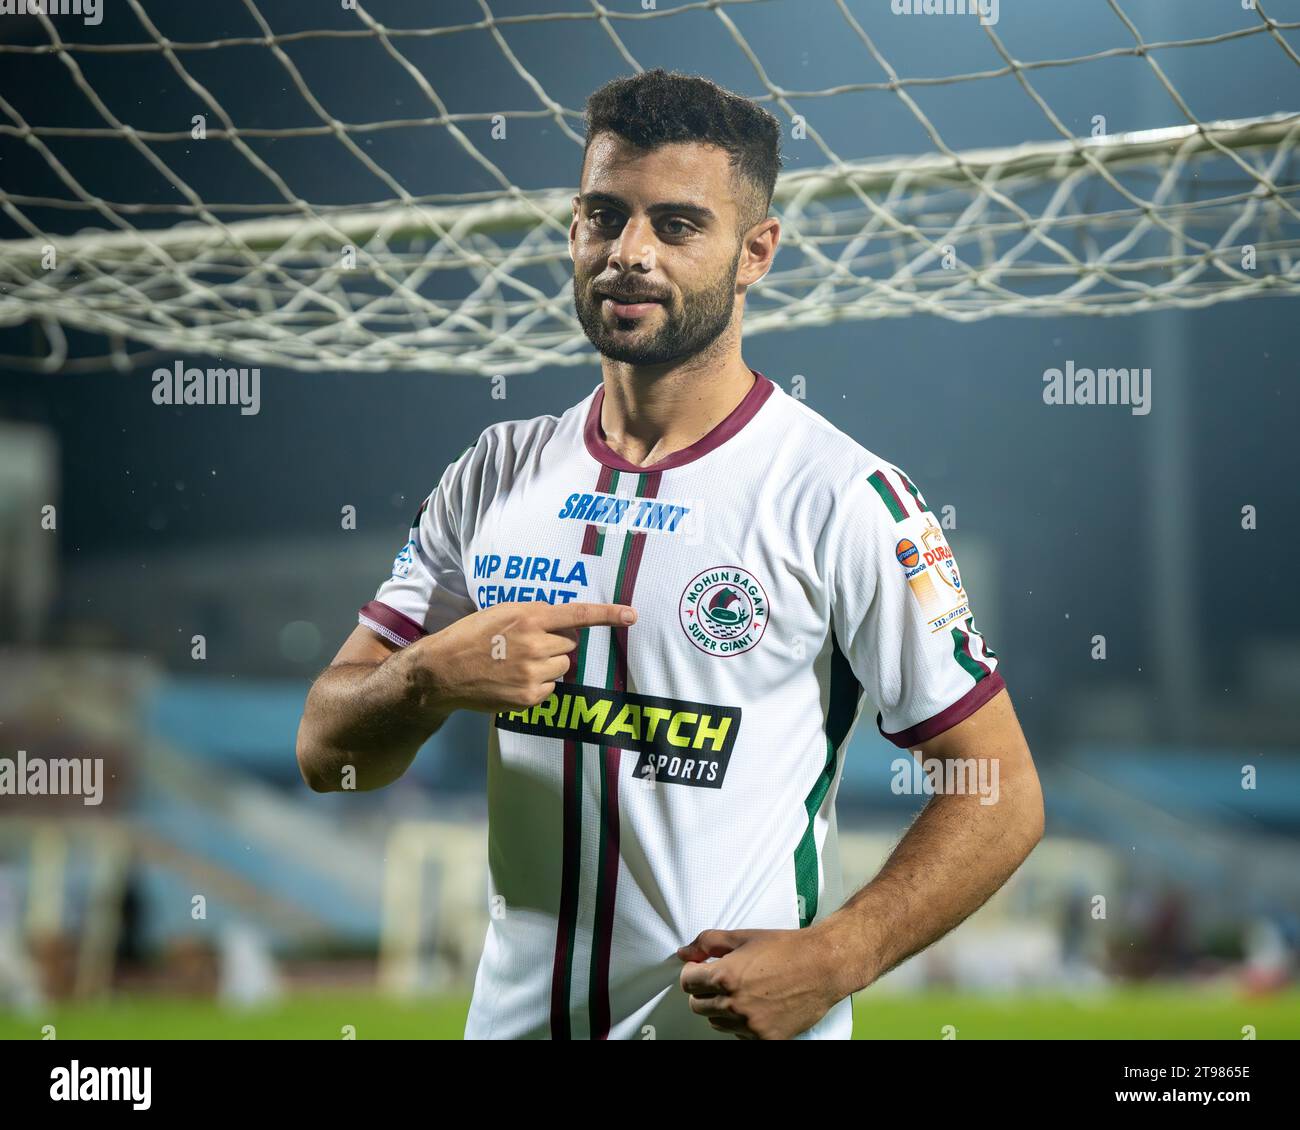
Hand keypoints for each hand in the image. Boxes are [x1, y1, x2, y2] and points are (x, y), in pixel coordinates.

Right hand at [400, 600, 635, 714]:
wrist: (443, 671)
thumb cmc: (471, 636)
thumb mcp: (501, 613)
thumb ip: (534, 614)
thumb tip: (564, 623)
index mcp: (528, 618)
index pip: (577, 615)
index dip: (608, 615)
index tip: (632, 615)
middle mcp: (535, 645)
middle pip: (571, 644)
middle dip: (556, 643)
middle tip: (525, 645)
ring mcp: (533, 674)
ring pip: (563, 666)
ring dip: (548, 664)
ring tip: (516, 663)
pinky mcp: (530, 697)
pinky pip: (551, 687)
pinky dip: (538, 684)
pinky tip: (512, 680)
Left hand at [676, 927, 841, 1039]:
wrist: (823, 965)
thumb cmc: (789, 949)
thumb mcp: (744, 936)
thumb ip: (708, 942)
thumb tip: (685, 952)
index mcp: (725, 976)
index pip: (687, 983)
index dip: (692, 973)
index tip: (700, 969)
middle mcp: (735, 1004)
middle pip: (697, 1006)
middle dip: (704, 991)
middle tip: (721, 979)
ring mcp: (750, 1025)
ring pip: (716, 1023)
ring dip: (722, 1008)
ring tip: (742, 991)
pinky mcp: (767, 1038)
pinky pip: (739, 1035)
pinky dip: (742, 1023)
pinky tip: (756, 1005)